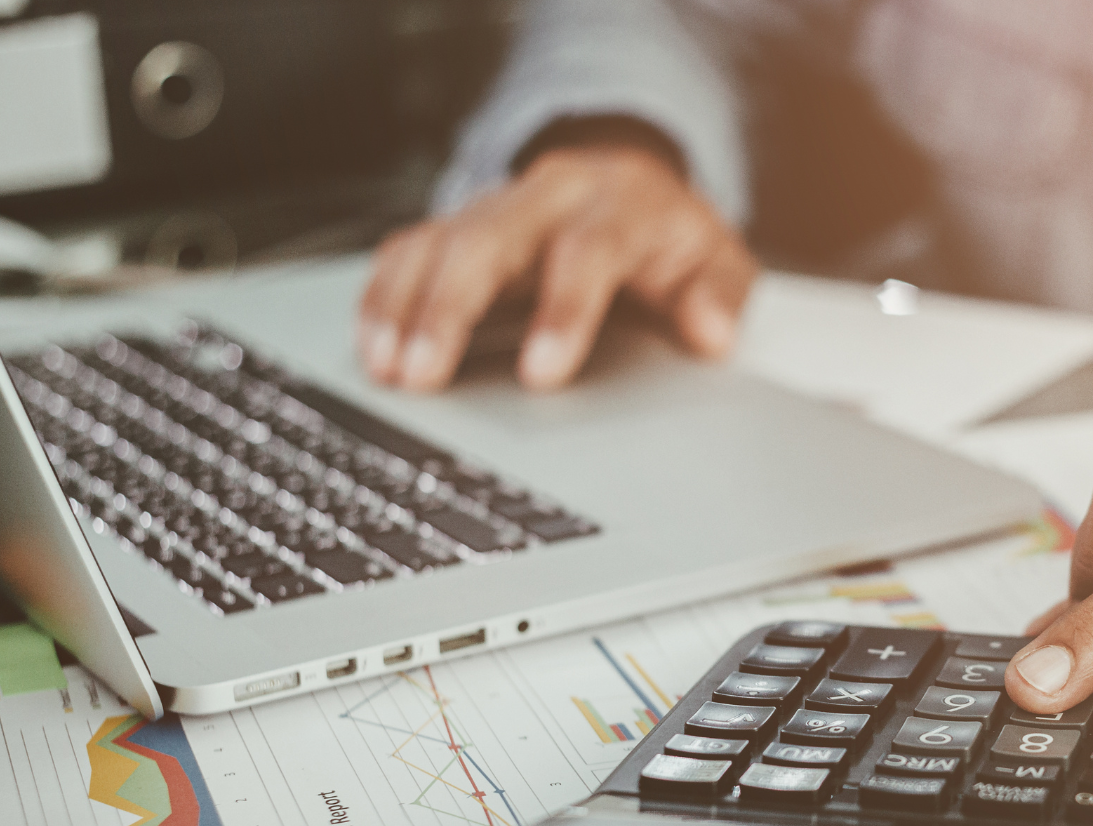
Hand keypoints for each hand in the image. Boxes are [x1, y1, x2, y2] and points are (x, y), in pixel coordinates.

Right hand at [359, 143, 757, 391]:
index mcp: (619, 203)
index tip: (541, 374)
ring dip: (405, 305)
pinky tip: (371, 341)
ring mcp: (498, 205)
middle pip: (488, 238)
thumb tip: (711, 333)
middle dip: (451, 308)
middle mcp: (550, 195)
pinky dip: (386, 294)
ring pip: (438, 241)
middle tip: (424, 373)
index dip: (561, 311)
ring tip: (386, 366)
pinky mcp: (460, 222)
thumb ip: (720, 296)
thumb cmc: (669, 238)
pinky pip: (410, 247)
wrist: (633, 183)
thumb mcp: (716, 261)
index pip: (586, 251)